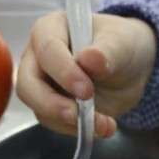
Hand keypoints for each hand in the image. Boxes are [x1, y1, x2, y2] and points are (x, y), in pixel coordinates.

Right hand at [16, 12, 156, 137]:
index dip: (63, 72)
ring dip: (69, 122)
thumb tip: (89, 59)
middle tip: (78, 115)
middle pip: (27, 84)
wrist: (131, 69)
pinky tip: (103, 126)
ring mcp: (41, 85)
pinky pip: (55, 122)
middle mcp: (37, 57)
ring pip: (38, 108)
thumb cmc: (121, 45)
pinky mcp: (50, 107)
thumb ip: (106, 51)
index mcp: (50, 29)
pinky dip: (78, 129)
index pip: (46, 50)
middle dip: (51, 104)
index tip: (87, 90)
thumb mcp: (122, 44)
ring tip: (104, 124)